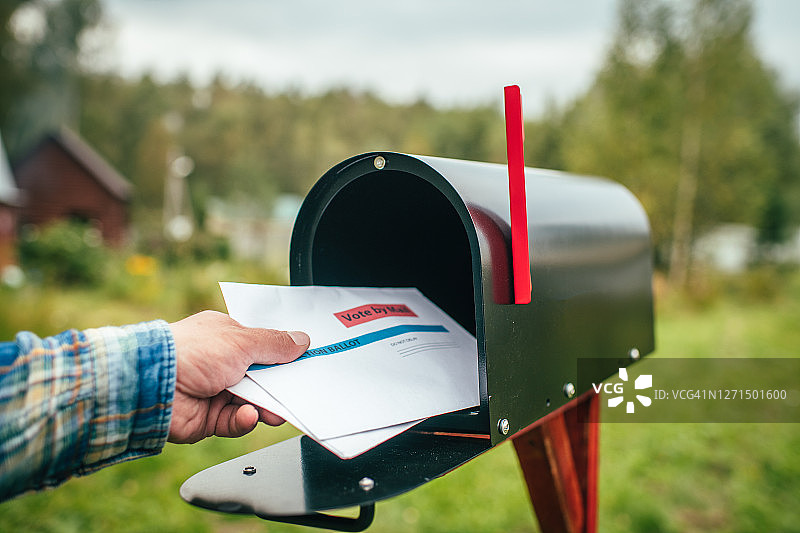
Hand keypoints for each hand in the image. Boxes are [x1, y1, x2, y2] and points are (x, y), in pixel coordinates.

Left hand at [167, 310, 309, 443]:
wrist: (152, 385)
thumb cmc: (191, 353)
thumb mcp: (242, 341)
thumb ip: (275, 344)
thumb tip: (301, 341)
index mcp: (226, 338)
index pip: (262, 347)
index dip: (282, 357)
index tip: (302, 365)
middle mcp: (220, 364)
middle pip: (261, 378)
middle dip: (278, 388)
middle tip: (295, 394)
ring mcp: (214, 391)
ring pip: (252, 403)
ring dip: (265, 407)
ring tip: (274, 413)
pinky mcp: (208, 418)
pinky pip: (235, 422)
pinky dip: (244, 420)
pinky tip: (248, 415)